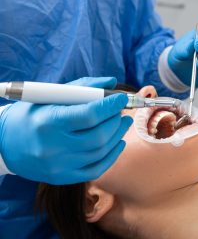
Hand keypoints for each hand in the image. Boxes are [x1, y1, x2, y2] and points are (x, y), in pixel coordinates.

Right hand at [0, 77, 131, 184]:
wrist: (5, 144)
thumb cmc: (32, 114)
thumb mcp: (52, 95)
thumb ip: (84, 87)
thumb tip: (113, 83)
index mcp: (49, 122)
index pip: (89, 115)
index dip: (110, 106)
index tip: (122, 97)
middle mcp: (54, 146)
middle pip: (98, 135)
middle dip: (116, 120)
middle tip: (122, 110)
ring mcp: (59, 165)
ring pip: (100, 151)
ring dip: (118, 135)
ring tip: (123, 122)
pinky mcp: (63, 177)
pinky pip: (96, 169)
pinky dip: (112, 155)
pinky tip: (118, 142)